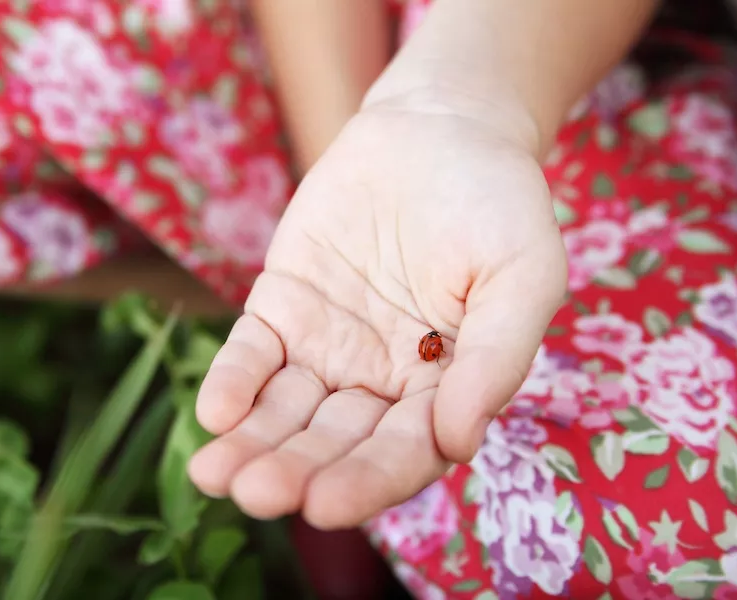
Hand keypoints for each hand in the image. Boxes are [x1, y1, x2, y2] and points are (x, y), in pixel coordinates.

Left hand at [187, 93, 567, 528]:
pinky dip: (234, 381)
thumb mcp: (522, 276)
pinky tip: (215, 412)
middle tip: (255, 495)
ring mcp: (328, 346)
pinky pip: (253, 353)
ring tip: (213, 475)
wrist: (442, 127)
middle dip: (294, 471)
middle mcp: (381, 382)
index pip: (403, 453)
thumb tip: (459, 442)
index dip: (366, 481)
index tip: (325, 505)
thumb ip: (496, 358)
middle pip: (334, 442)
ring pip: (285, 410)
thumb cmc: (498, 205)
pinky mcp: (285, 306)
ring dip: (251, 443)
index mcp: (443, 389)